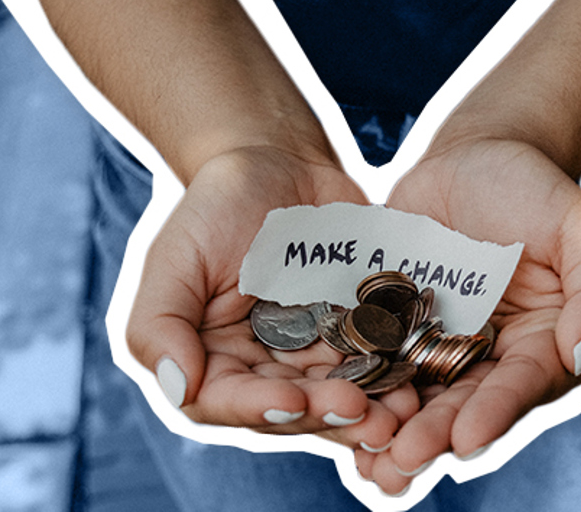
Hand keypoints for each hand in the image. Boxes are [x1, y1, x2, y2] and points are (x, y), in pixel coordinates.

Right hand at [125, 147, 418, 449]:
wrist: (277, 163)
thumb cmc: (214, 208)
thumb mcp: (174, 258)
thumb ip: (159, 325)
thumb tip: (178, 387)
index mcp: (214, 361)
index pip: (230, 400)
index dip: (261, 407)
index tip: (294, 400)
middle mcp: (265, 369)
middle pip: (295, 409)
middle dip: (329, 415)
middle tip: (367, 417)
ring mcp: (315, 354)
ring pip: (342, 395)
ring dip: (373, 410)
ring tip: (403, 413)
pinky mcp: (358, 333)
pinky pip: (379, 361)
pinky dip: (398, 374)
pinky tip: (421, 381)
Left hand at [359, 139, 580, 492]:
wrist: (475, 155)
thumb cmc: (537, 188)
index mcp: (540, 345)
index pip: (521, 385)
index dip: (496, 412)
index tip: (466, 439)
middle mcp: (488, 357)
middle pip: (463, 403)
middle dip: (434, 434)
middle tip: (402, 460)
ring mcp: (437, 343)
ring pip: (415, 395)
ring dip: (391, 429)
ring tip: (366, 460)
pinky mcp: (392, 324)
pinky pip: (373, 358)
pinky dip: (356, 385)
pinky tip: (330, 411)